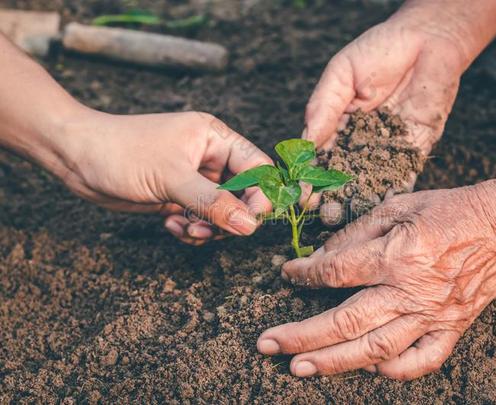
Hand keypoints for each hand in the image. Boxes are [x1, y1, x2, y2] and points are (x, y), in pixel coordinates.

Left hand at [58, 110, 271, 244]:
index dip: (262, 196)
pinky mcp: (179, 197)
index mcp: (215, 139)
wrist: (77, 158)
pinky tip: (168, 224)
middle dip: (230, 218)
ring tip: (186, 228)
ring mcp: (194, 180)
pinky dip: (191, 229)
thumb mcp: (171, 177)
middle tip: (209, 229)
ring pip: (222, 214)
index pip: (258, 168)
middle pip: (244, 196)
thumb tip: (250, 225)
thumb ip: (213, 202)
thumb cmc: (121, 152)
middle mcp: (210, 158)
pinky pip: (201, 220)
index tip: (252, 221)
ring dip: (208, 228)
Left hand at [258, 180, 495, 379]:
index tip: (286, 275)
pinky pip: (421, 361)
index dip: (304, 275)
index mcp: (396, 255)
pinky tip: (368, 371)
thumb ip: (358, 232)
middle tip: (267, 343)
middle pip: (345, 321)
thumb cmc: (450, 210)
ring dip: (333, 361)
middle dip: (301, 335)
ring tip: (298, 368)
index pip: (335, 272)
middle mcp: (410, 291)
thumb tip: (322, 256)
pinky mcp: (451, 328)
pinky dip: (393, 371)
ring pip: (374, 349)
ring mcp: (432, 315)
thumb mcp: (399, 206)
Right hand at [304, 0, 495, 222]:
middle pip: (343, 174)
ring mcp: (387, 148)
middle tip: (322, 215)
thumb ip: (324, 106)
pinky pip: (404, 174)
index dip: (310, 175)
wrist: (428, 40)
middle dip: (332, 195)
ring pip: (370, 179)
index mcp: (338, 124)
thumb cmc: (380, 50)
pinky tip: (382, 207)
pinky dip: (394, 191)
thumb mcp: (341, 74)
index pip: (320, 155)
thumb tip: (306, 140)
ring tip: (346, 218)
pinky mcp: (415, 149)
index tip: (301, 193)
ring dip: (358, 199)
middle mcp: (360, 141)